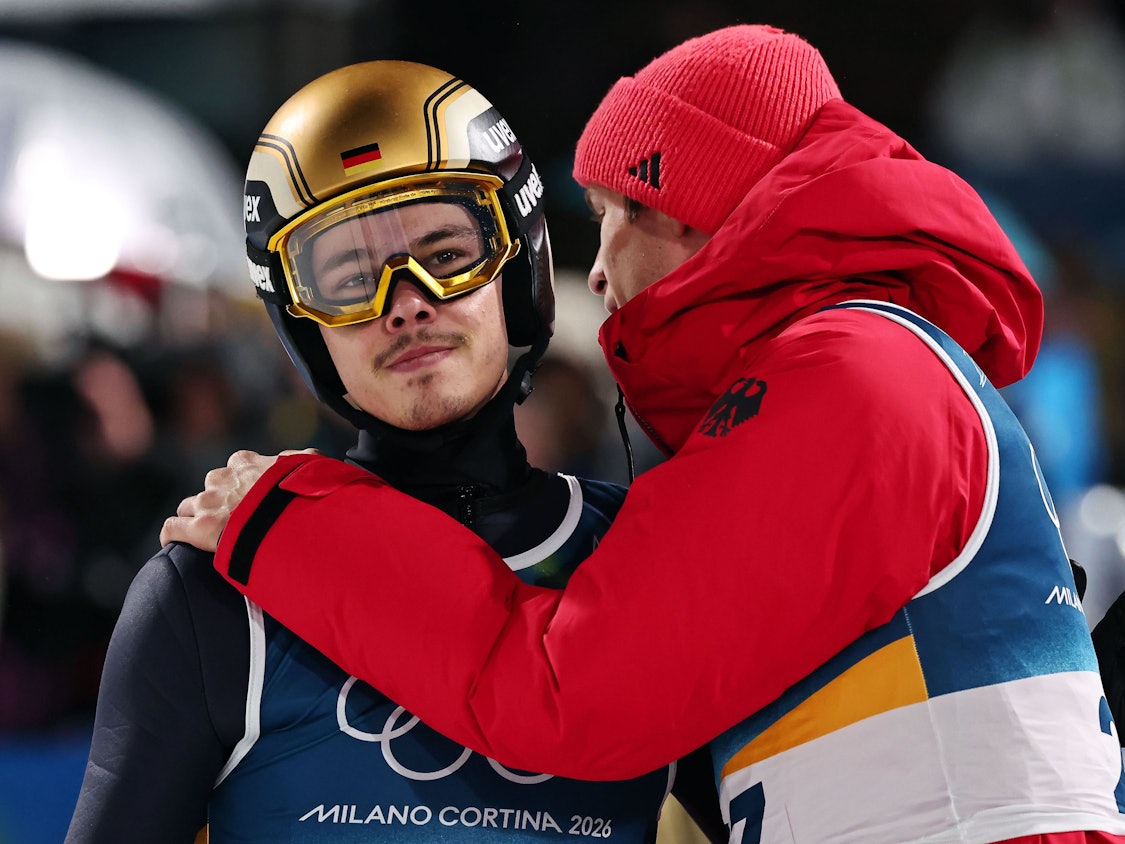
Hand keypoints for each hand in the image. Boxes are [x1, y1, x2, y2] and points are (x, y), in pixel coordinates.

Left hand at [160, 449, 318, 551]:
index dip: (241, 481)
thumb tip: (305, 457)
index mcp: (246, 463)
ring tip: (210, 533)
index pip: (236, 465)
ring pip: (189, 506)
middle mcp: (223, 479)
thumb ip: (302, 460)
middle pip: (211, 486)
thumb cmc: (303, 494)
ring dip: (196, 516)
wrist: (289, 520)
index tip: (251, 495)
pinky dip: (172, 533)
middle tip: (234, 518)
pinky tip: (174, 541)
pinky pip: (172, 528)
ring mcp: (209, 503)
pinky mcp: (199, 528)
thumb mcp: (311, 467)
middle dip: (218, 499)